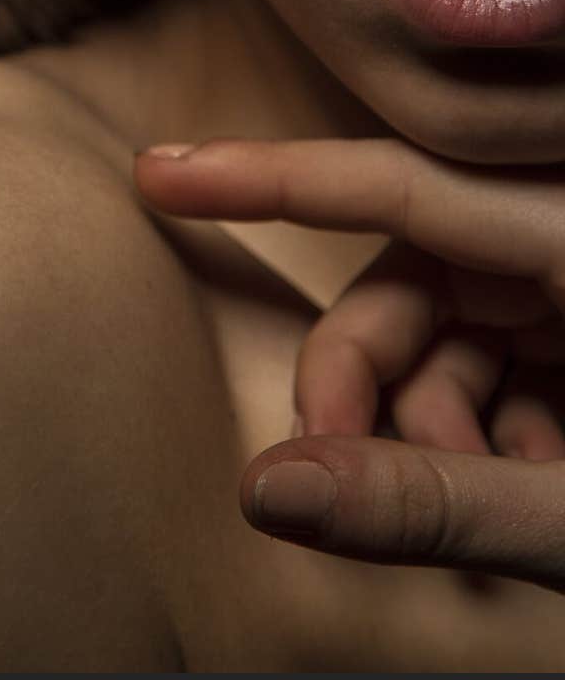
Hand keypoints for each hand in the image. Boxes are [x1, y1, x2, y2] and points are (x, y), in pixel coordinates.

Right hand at [133, 137, 564, 591]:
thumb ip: (430, 502)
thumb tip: (265, 490)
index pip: (400, 182)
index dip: (270, 175)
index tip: (158, 170)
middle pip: (408, 279)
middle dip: (359, 381)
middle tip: (339, 476)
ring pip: (438, 329)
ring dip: (428, 423)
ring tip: (488, 510)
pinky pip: (485, 358)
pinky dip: (474, 430)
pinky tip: (521, 489)